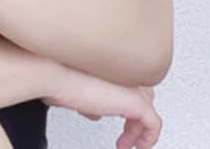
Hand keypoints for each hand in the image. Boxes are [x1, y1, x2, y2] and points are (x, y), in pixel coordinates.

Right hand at [42, 68, 160, 148]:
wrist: (56, 75)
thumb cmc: (58, 78)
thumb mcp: (75, 93)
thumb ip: (90, 101)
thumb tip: (95, 113)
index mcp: (110, 68)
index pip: (125, 82)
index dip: (120, 102)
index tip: (108, 116)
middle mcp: (123, 74)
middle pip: (141, 93)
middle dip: (133, 115)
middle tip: (125, 134)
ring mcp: (131, 86)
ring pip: (148, 107)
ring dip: (138, 128)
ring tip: (128, 143)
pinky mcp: (135, 101)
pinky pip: (153, 123)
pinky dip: (148, 138)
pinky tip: (136, 146)